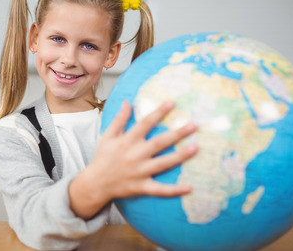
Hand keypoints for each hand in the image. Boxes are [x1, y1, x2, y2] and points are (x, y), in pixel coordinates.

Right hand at [69, 100, 197, 218]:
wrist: (96, 182)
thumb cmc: (103, 157)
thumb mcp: (108, 135)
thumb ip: (119, 119)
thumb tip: (127, 102)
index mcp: (127, 141)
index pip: (145, 124)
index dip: (158, 113)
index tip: (172, 103)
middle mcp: (135, 155)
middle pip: (159, 143)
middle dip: (177, 134)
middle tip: (194, 125)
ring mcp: (139, 172)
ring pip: (163, 163)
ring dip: (180, 156)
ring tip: (195, 147)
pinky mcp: (142, 186)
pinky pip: (159, 189)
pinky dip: (173, 190)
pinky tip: (188, 188)